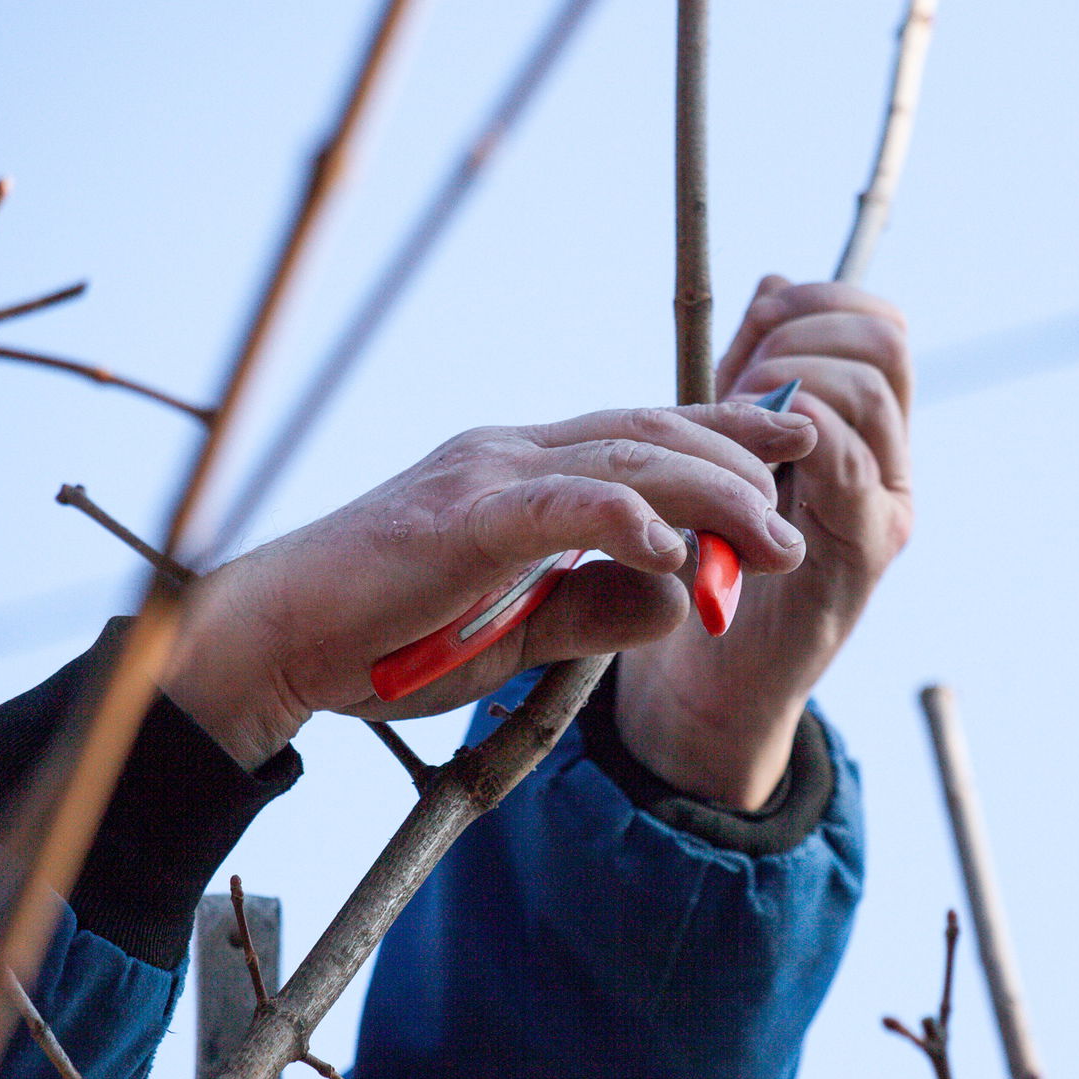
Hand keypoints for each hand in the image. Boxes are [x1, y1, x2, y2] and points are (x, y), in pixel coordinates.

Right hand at [164, 402, 816, 768]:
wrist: (275, 643)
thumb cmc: (386, 638)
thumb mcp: (520, 634)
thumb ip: (598, 610)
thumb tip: (681, 598)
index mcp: (526, 474)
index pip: (644, 438)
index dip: (724, 438)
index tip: (794, 452)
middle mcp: (513, 455)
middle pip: (653, 435)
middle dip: (739, 464)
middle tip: (802, 503)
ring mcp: (488, 475)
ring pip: (626, 459)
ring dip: (710, 494)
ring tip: (770, 533)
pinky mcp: (463, 515)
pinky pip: (564, 504)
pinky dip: (626, 520)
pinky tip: (674, 551)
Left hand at [616, 276, 912, 806]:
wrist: (710, 682)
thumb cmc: (711, 561)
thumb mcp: (730, 448)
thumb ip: (756, 375)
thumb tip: (774, 284)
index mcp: (863, 426)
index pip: (876, 321)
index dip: (816, 301)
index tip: (753, 324)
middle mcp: (890, 458)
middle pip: (883, 341)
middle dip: (801, 332)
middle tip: (739, 374)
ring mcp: (886, 504)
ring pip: (869, 391)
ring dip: (790, 380)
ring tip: (733, 417)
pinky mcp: (866, 552)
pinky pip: (852, 465)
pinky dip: (802, 434)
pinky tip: (751, 448)